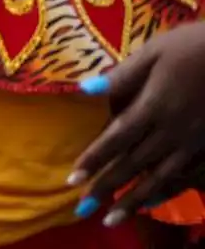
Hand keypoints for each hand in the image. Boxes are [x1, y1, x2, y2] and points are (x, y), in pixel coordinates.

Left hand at [70, 22, 204, 225]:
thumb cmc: (194, 47)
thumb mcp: (154, 52)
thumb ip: (121, 75)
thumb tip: (84, 88)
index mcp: (154, 107)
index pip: (116, 140)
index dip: (93, 161)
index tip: (72, 179)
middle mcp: (172, 132)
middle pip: (134, 165)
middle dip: (107, 187)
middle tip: (82, 207)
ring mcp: (194, 144)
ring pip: (160, 179)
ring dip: (134, 200)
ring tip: (113, 217)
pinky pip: (187, 178)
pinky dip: (166, 193)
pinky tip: (152, 202)